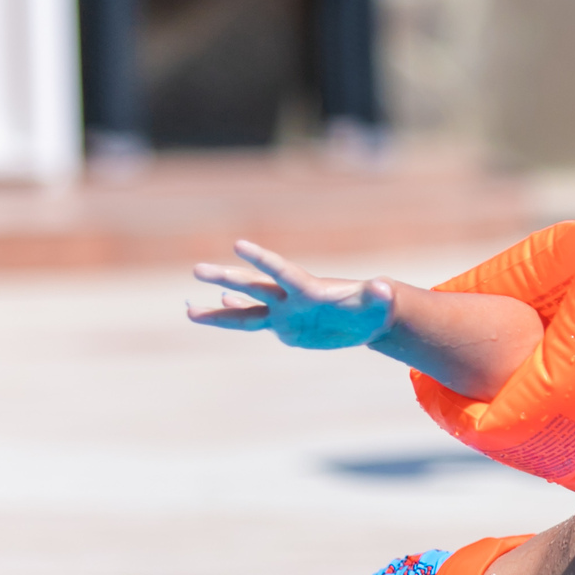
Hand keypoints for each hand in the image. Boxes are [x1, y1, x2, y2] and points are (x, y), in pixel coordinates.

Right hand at [189, 240, 395, 349]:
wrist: (366, 318)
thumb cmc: (375, 307)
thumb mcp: (378, 302)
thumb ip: (377, 294)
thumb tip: (385, 288)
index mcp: (308, 288)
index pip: (281, 271)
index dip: (262, 259)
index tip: (239, 245)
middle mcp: (289, 298)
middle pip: (253, 286)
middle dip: (226, 278)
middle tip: (197, 270)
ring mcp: (284, 313)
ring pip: (245, 311)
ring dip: (218, 310)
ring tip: (189, 309)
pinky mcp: (284, 329)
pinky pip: (254, 322)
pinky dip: (233, 314)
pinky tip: (213, 309)